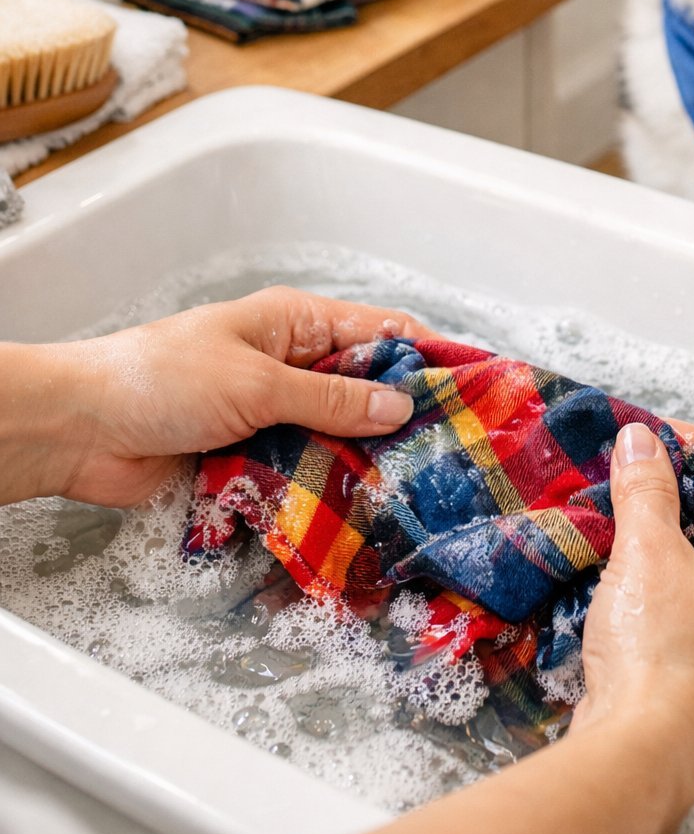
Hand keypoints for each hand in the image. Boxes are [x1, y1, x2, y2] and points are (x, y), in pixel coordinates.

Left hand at [1, 287, 427, 509]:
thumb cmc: (160, 380)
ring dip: (365, 460)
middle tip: (452, 452)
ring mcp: (270, 412)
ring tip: (416, 489)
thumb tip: (398, 405)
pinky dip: (327, 488)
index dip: (426, 355)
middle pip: (364, 388)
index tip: (471, 387)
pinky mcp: (251, 456)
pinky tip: (360, 511)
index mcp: (293, 323)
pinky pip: (304, 471)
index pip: (379, 330)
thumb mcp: (257, 383)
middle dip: (402, 417)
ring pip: (338, 435)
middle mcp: (288, 364)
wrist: (82, 431)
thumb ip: (330, 398)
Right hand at [574, 421, 693, 833]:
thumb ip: (646, 487)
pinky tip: (640, 577)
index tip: (647, 440)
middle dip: (685, 490)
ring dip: (681, 535)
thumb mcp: (646, 551)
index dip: (692, 445)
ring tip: (630, 524)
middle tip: (634, 478)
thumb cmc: (662, 657)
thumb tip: (642, 444)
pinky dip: (683, 577)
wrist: (648, 749)